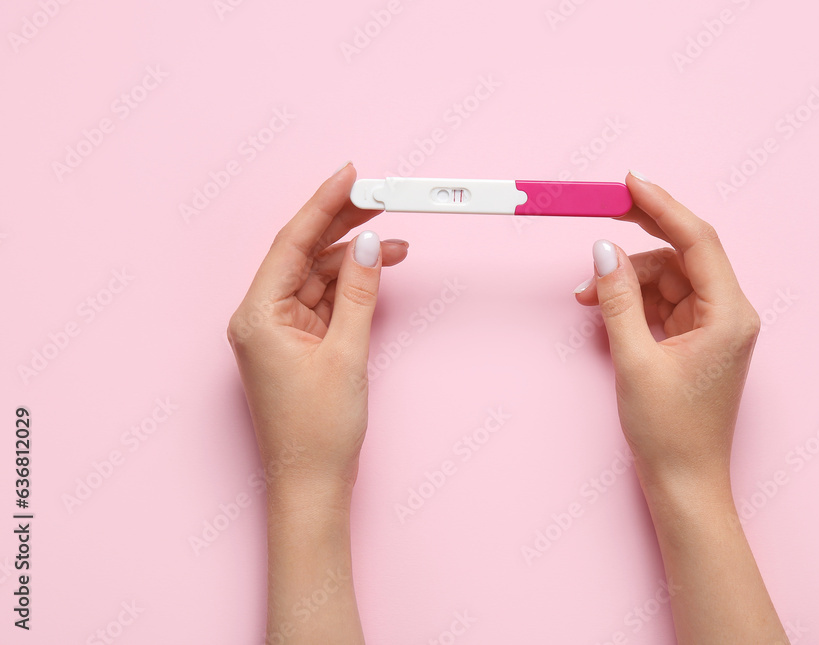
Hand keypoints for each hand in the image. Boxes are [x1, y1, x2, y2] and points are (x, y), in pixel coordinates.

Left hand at [226, 161, 407, 498]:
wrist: (313, 484)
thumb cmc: (318, 430)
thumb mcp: (347, 354)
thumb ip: (360, 293)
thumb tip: (372, 244)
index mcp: (258, 315)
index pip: (293, 243)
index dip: (324, 205)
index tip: (352, 175)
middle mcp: (262, 317)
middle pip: (305, 254)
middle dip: (344, 226)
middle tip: (383, 198)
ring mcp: (280, 331)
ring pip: (319, 276)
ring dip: (356, 259)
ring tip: (398, 243)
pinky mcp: (299, 344)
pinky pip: (326, 301)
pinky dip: (353, 287)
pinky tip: (380, 272)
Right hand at [574, 171, 759, 498]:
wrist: (684, 482)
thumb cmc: (669, 432)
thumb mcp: (635, 360)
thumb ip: (618, 300)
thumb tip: (602, 252)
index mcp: (729, 315)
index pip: (698, 241)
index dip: (662, 207)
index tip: (630, 183)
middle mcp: (729, 315)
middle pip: (682, 256)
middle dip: (637, 245)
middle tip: (601, 217)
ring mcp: (714, 328)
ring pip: (669, 279)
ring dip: (628, 280)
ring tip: (587, 296)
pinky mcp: (698, 340)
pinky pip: (665, 302)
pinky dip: (634, 300)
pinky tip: (604, 305)